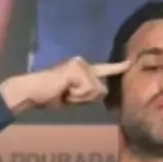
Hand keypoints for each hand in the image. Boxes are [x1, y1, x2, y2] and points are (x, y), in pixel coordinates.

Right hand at [0, 57, 129, 113]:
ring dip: (80, 97)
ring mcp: (80, 64)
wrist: (32, 92)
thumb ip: (88, 92)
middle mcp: (83, 63)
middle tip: (68, 95)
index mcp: (83, 69)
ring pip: (95, 90)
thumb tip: (103, 90)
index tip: (130, 63)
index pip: (104, 69)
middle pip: (102, 89)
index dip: (117, 67)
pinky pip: (87, 89)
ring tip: (65, 92)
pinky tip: (64, 90)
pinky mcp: (76, 69)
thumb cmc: (50, 96)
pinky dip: (76, 95)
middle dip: (87, 98)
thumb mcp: (75, 96)